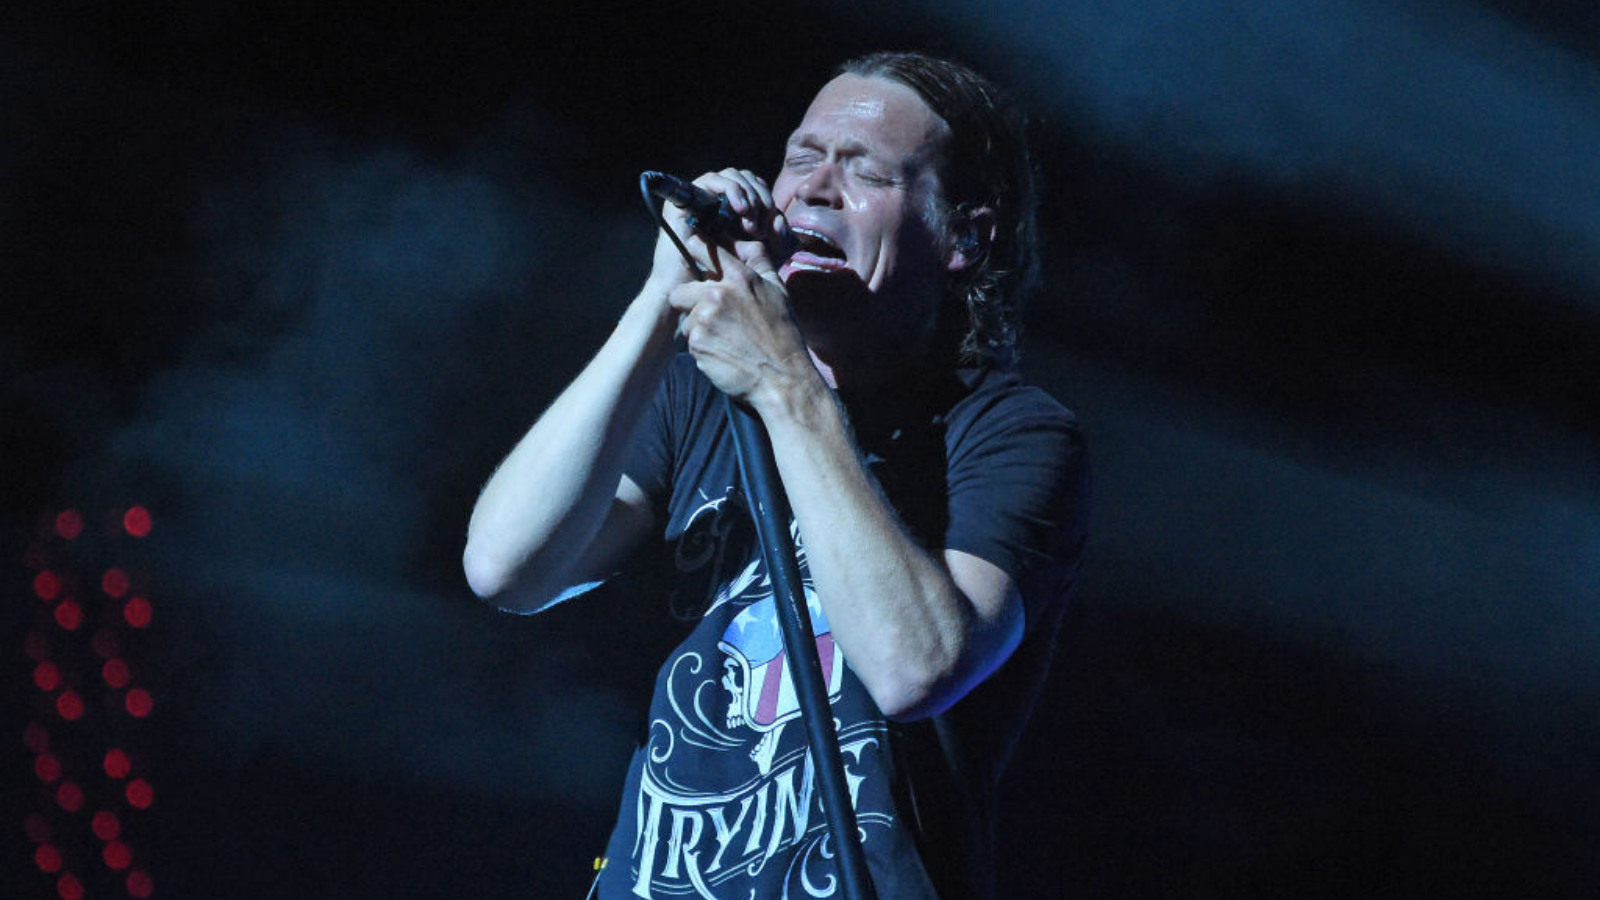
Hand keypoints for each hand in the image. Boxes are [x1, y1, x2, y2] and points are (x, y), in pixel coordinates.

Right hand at [644, 168, 786, 294]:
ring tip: (751, 224)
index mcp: (734, 206)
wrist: (693, 289)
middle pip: (747, 178)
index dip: (768, 200)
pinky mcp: (686, 197)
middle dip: (761, 199)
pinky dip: (732, 191)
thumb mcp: (762, 255)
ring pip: (733, 175)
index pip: (756, 186)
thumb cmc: (725, 276)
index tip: (773, 227)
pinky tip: (742, 210)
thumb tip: (780, 220)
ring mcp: (701, 195)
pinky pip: (712, 179)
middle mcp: (717, 197)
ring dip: (748, 195)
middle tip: (763, 227)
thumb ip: (777, 239)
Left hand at [667, 243, 820, 414]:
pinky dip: (703, 347)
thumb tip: (746, 242)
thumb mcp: (779, 292)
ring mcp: (705, 318)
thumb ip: (760, 262)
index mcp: (740, 277)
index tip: (690, 248)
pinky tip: (723, 353)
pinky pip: (690, 341)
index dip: (695, 249)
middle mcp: (718, 294)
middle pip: (681, 290)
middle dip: (689, 303)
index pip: (705, 250)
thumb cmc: (783, 335)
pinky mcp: (697, 342)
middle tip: (711, 318)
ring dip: (699, 329)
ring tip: (725, 340)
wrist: (781, 378)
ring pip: (685, 319)